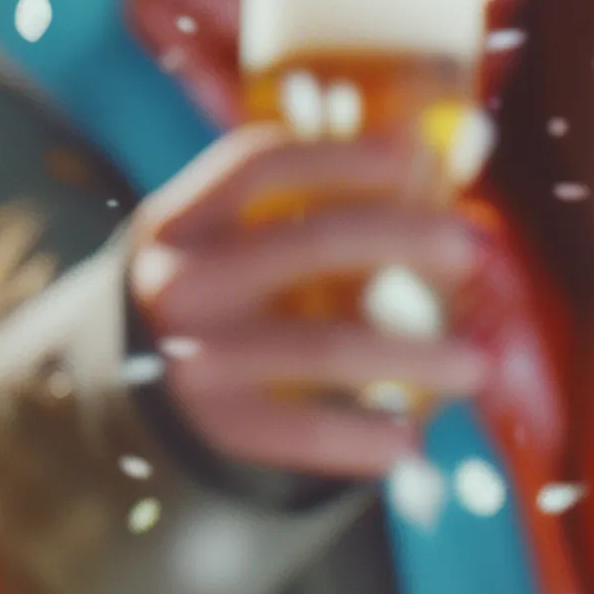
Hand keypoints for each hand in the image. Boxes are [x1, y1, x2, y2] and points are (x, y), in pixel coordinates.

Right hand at [126, 125, 486, 480]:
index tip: (412, 153)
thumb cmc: (207, 301)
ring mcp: (195, 357)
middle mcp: (182, 282)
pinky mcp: (217, 427)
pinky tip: (413, 440)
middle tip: (471, 250)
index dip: (343, 154)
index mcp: (180, 220)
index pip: (260, 164)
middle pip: (312, 241)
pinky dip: (370, 438)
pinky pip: (308, 433)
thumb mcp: (215, 245)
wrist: (118, 395)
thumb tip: (426, 170)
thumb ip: (293, 215)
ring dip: (416, 354)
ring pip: (327, 345)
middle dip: (405, 239)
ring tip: (474, 366)